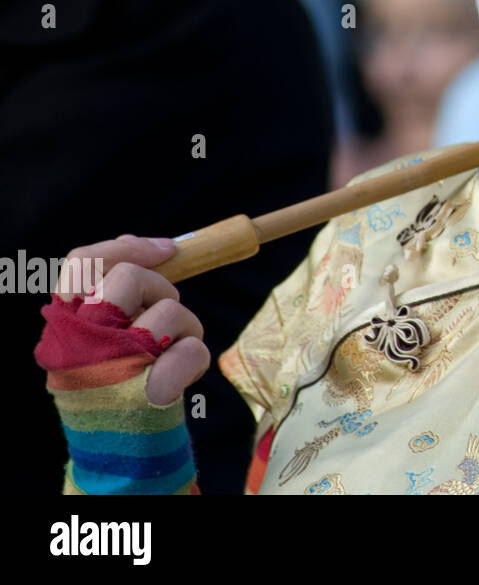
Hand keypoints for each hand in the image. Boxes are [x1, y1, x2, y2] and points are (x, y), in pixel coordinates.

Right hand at [56, 235, 209, 404]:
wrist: (120, 451)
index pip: (82, 262)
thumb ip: (118, 297)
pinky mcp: (148, 393)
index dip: (126, 247)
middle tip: (162, 316)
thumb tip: (160, 248)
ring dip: (185, 328)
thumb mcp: (103, 338)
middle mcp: (81, 343)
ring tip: (170, 354)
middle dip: (162, 288)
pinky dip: (194, 361)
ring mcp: (113, 367)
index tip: (168, 250)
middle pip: (128, 278)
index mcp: (65, 327)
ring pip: (169, 311)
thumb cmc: (118, 384)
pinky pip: (192, 349)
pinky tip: (178, 381)